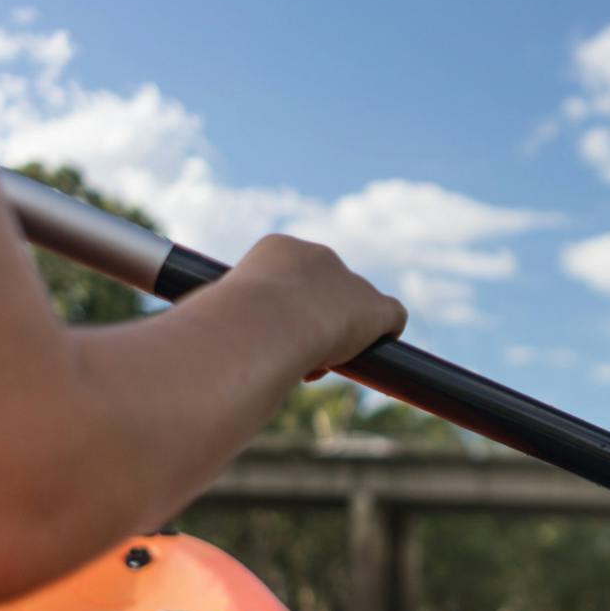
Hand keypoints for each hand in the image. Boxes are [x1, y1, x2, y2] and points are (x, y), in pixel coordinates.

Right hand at [224, 235, 406, 377]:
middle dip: (313, 323)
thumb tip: (220, 335)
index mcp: (277, 249)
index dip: (285, 312)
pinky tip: (370, 355)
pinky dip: (384, 334)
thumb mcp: (216, 312)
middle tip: (294, 353)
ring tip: (314, 362)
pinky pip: (393, 316)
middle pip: (324, 293)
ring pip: (353, 309)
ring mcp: (350, 280)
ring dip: (339, 336)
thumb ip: (231, 317)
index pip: (291, 281)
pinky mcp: (376, 307)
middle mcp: (318, 256)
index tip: (273, 336)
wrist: (262, 324)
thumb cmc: (227, 323)